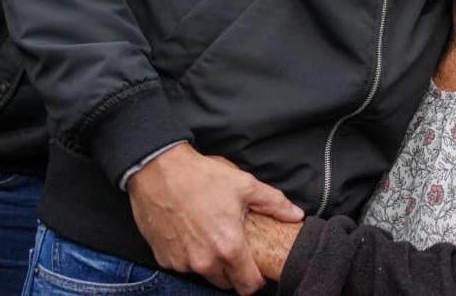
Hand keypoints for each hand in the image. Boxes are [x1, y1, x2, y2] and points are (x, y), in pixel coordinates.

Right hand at [127, 142, 303, 292]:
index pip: (249, 286)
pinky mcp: (164, 259)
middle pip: (226, 283)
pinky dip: (190, 254)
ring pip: (204, 274)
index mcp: (228, 247)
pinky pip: (183, 265)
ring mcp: (182, 263)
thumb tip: (295, 214)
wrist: (160, 170)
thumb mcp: (244, 184)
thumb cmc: (202, 176)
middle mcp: (204, 262)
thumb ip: (274, 203)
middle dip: (233, 269)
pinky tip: (191, 231)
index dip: (256, 278)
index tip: (256, 266)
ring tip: (211, 232)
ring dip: (210, 261)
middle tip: (233, 243)